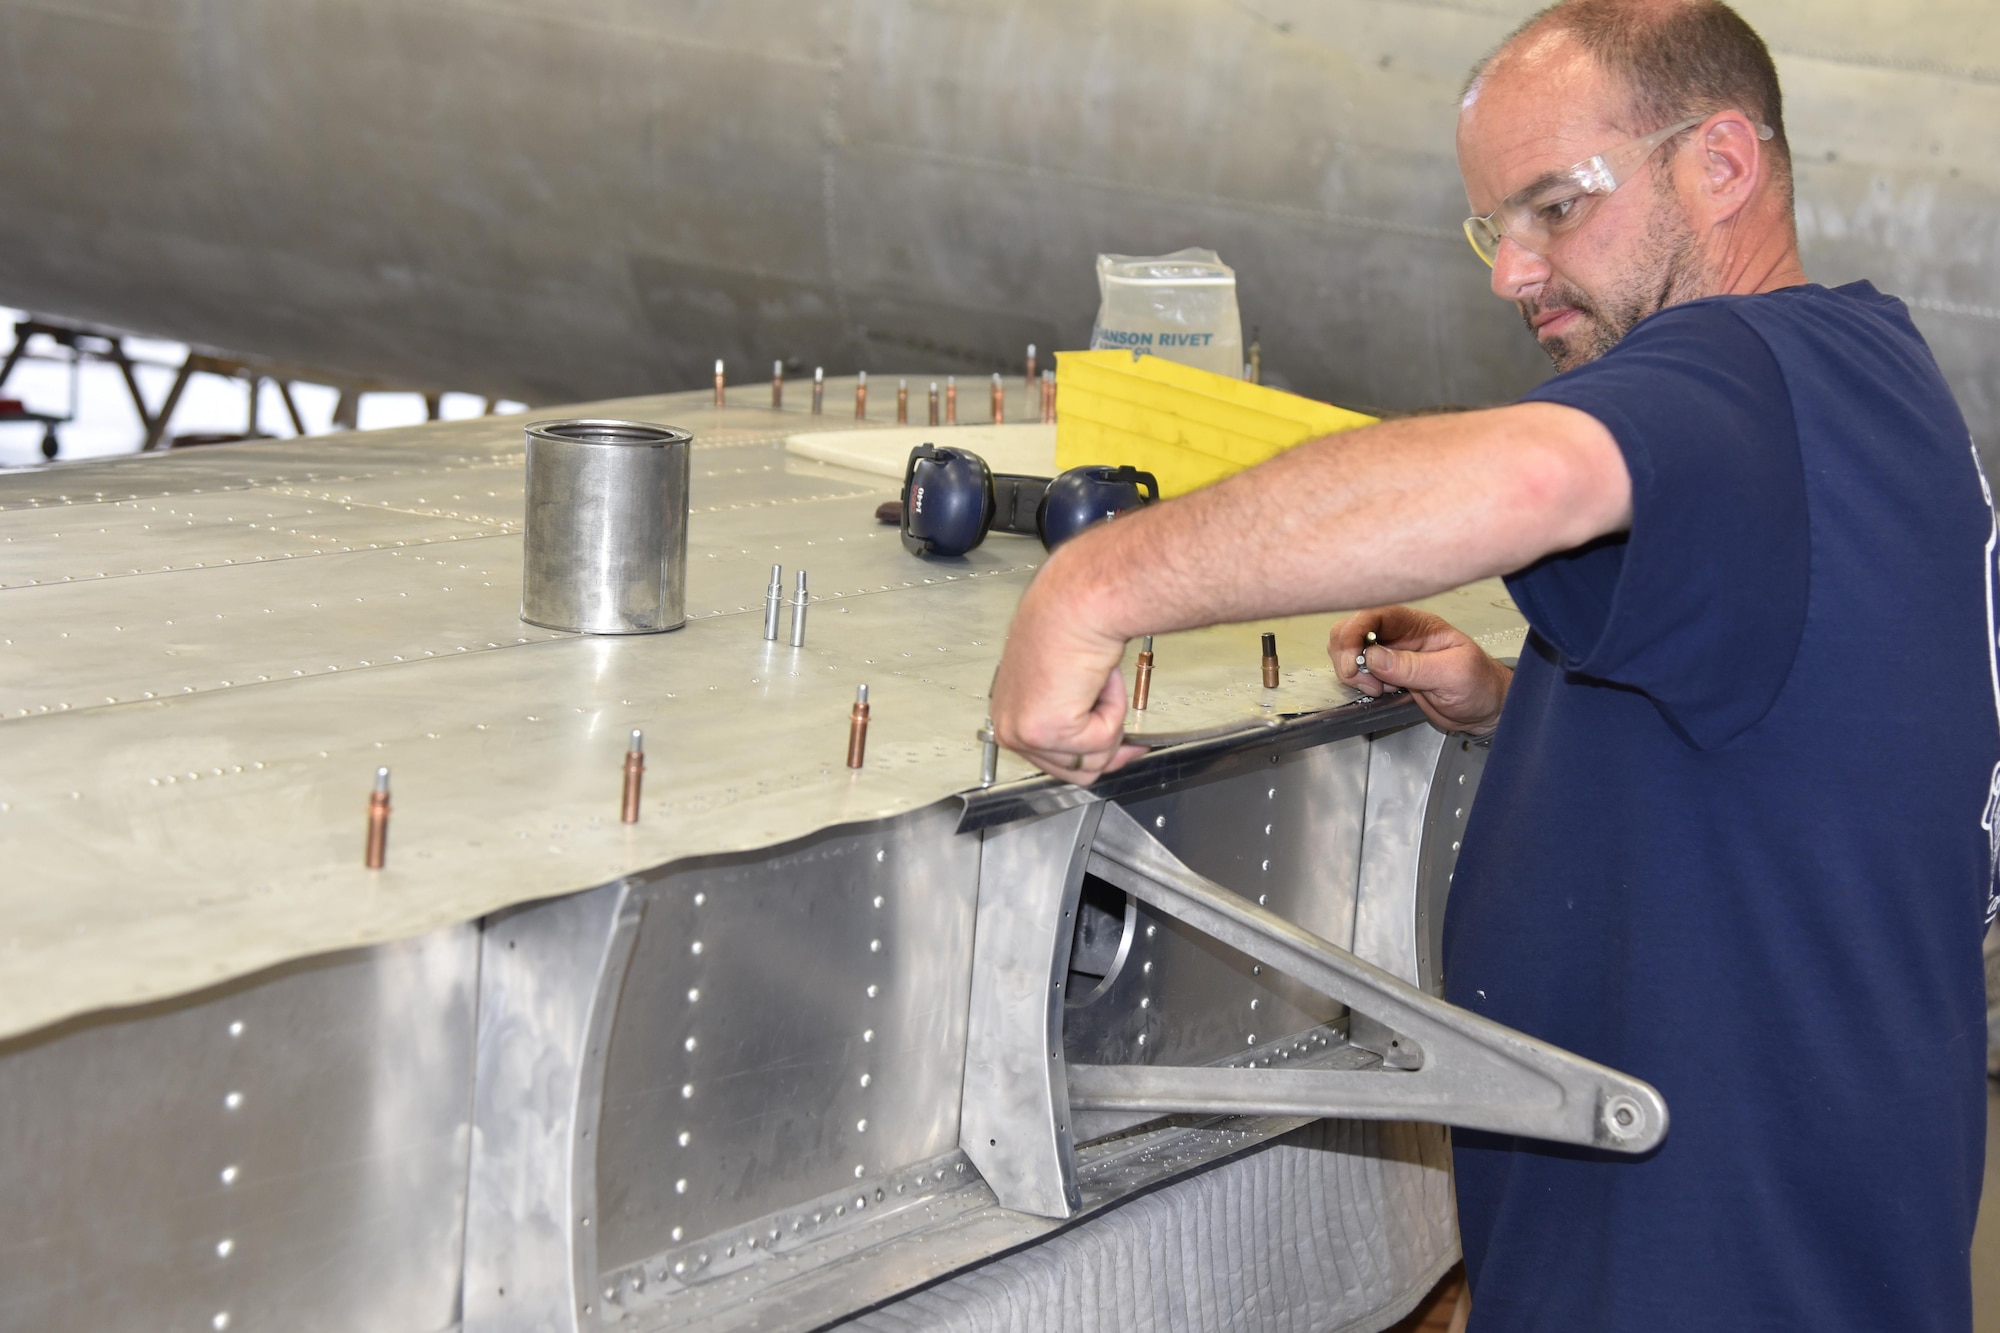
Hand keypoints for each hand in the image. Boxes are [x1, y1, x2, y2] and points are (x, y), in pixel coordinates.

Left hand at [990, 550, 1149, 784]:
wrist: (1076, 601)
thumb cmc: (1070, 623)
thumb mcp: (1073, 685)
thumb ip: (1084, 721)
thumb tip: (1118, 749)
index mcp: (1010, 714)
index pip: (1053, 760)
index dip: (1092, 754)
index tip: (1121, 747)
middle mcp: (1009, 727)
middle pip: (1072, 771)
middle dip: (1106, 746)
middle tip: (1121, 723)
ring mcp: (1024, 733)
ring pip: (1090, 762)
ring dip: (1110, 721)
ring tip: (1098, 682)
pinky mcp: (1046, 731)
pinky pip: (1102, 740)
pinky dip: (1114, 709)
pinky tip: (1098, 679)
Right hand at [1330, 605, 1511, 734]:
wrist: (1485, 709)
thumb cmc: (1480, 684)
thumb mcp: (1453, 673)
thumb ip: (1412, 666)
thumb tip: (1372, 657)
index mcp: (1416, 624)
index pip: (1374, 614)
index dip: (1355, 632)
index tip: (1353, 661)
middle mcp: (1398, 634)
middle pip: (1352, 629)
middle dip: (1347, 654)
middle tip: (1365, 681)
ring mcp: (1389, 654)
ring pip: (1348, 650)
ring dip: (1353, 671)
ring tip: (1376, 689)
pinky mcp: (1385, 674)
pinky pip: (1357, 671)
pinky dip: (1358, 683)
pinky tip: (1380, 692)